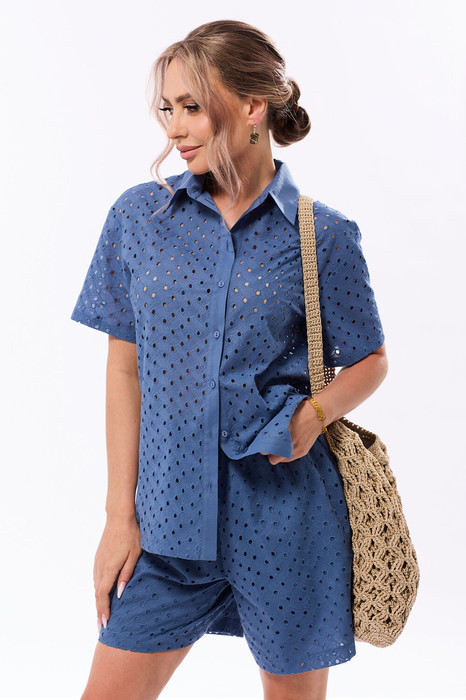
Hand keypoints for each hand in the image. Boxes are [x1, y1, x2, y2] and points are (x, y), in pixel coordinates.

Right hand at [94, 516, 141, 632]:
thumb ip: (126, 575)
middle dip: (99, 611)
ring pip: (96, 587)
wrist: (119, 517)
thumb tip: (119, 594)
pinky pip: (97, 579)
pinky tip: (102, 596)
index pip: (103, 595)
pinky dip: (98, 591)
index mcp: (109, 568)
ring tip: (102, 616)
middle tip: (101, 628)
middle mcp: (100, 567)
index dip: (104, 611)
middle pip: (97, 594)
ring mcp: (97, 562)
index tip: (105, 624)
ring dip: (98, 602)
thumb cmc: (131, 535)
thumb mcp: (134, 555)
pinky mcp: (98, 558)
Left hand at [260, 398, 322, 464]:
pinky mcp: (303, 452)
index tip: (260, 443)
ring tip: (277, 445)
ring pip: (280, 460)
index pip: (268, 448)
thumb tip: (262, 434)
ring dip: (277, 455)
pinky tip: (285, 446)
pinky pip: (289, 459)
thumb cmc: (300, 411)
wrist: (318, 414)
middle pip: (273, 459)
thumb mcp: (284, 416)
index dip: (262, 447)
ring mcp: (298, 450)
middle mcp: (292, 444)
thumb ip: (273, 426)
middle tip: (267, 445)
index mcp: (285, 433)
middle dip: (269, 453)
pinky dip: (285, 455)